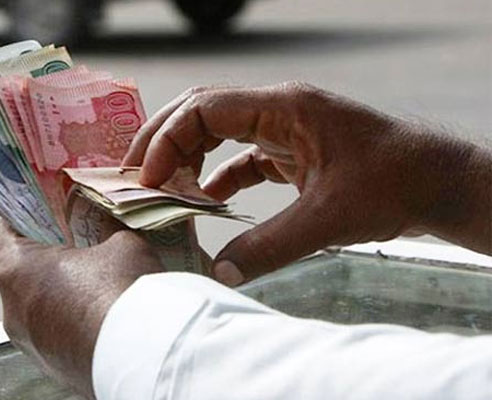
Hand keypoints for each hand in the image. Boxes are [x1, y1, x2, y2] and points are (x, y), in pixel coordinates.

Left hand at [0, 213, 163, 397]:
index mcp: (17, 271)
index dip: (17, 210)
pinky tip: (102, 311)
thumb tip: (111, 226)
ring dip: (60, 288)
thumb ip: (108, 230)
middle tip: (76, 237)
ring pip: (36, 304)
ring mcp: (31, 344)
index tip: (36, 203)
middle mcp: (12, 311)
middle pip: (18, 269)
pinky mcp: (52, 366)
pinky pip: (54, 332)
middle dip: (46, 251)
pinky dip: (71, 318)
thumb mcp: (123, 243)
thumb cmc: (125, 295)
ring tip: (96, 278)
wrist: (146, 358)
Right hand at [124, 82, 489, 285]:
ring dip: (188, 155)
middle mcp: (279, 109)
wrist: (437, 183)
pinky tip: (206, 200)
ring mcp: (286, 128)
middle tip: (135, 174)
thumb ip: (269, 246)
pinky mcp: (294, 151)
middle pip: (203, 110)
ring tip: (162, 186)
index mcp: (284, 107)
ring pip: (220, 130)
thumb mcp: (327, 219)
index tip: (148, 178)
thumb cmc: (394, 185)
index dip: (168, 140)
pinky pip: (244, 156)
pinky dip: (219, 175)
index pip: (205, 108)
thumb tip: (219, 274)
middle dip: (165, 139)